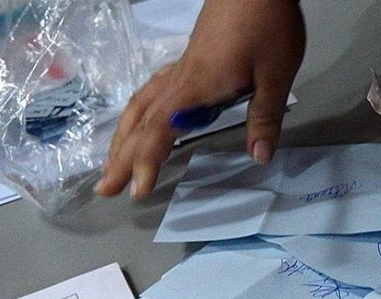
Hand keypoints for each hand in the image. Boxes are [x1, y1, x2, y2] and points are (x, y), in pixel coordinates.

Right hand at [97, 0, 305, 198]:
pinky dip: (140, 112)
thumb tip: (259, 158)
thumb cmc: (267, 25)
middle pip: (141, 122)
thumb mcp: (276, 75)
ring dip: (124, 135)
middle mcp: (181, 80)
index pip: (161, 130)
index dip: (147, 161)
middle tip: (104, 189)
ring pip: (142, 104)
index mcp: (196, 87)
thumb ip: (265, 117)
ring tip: (112, 161)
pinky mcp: (190, 60)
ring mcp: (182, 68)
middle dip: (121, 157)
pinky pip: (153, 91)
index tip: (138, 191)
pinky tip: (141, 119)